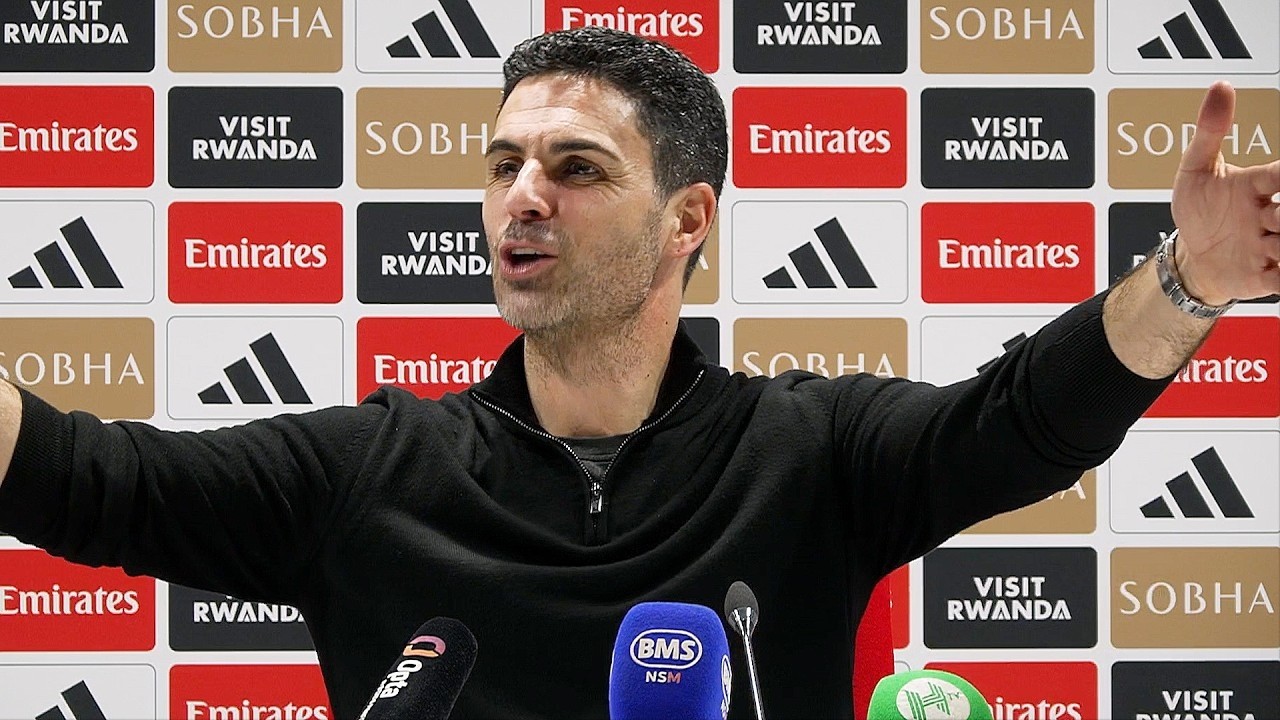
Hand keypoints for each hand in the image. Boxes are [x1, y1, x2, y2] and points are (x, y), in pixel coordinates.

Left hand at [1170, 81, 1279, 304]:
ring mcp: (1267, 245)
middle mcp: (1268, 214)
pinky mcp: (1263, 274)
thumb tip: (1221, 88)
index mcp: (1257, 186)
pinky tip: (1274, 271)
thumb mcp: (1195, 170)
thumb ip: (1210, 132)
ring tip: (1266, 239)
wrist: (1193, 257)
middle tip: (1271, 214)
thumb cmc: (1199, 210)